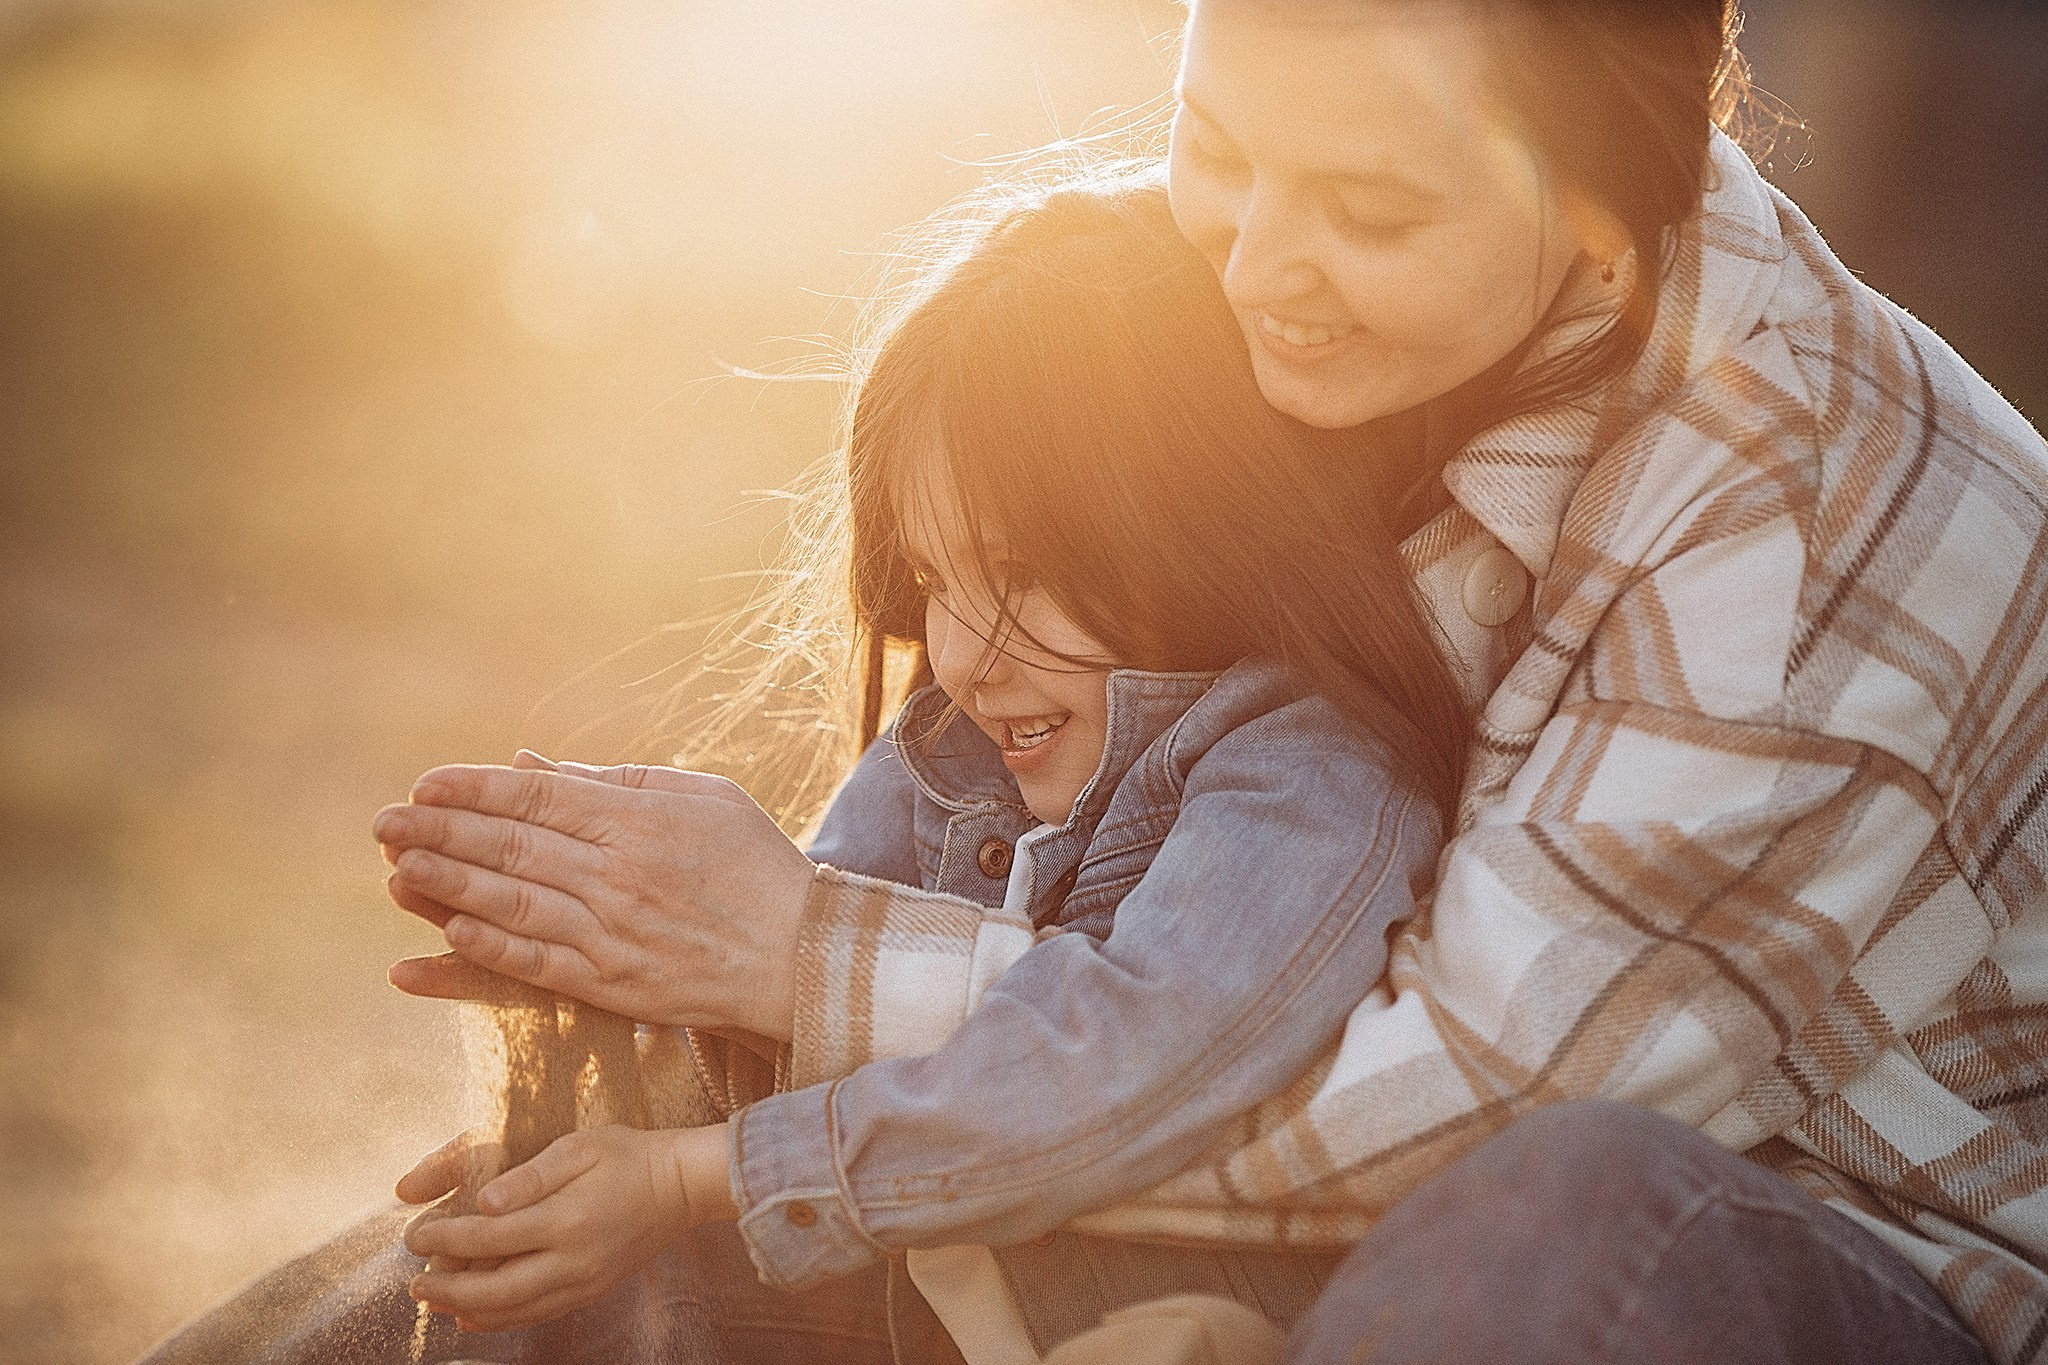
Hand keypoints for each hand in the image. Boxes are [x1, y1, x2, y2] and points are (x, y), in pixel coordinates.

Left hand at [374, 753, 814, 1037]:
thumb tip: (533, 767)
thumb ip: (615, 781)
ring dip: (445, 886)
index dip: (473, 790)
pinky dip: (487, 948)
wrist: (804, 957)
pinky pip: (535, 964)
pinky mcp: (613, 985)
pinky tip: (445, 932)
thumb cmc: (758, 866)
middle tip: (382, 821)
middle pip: (510, 849)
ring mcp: (612, 934)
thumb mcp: (703, 797)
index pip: (536, 800)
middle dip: (439, 832)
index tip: (423, 784)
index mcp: (639, 821)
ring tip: (394, 868)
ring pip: (511, 905)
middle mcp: (618, 876)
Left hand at [400, 1122, 734, 1332]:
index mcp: (567, 1218)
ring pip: (515, 1310)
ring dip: (469, 1310)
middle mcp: (574, 1260)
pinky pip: (538, 1314)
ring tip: (434, 1302)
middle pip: (497, 1288)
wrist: (681, 1186)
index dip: (447, 1239)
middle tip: (415, 1282)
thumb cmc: (629, 1157)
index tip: (417, 1236)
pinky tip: (475, 1317)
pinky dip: (501, 1320)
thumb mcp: (579, 1147)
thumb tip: (484, 1203)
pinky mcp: (592, 1291)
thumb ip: (530, 1175)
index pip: (491, 1236)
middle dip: (449, 1288)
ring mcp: (585, 1282)